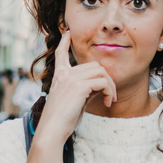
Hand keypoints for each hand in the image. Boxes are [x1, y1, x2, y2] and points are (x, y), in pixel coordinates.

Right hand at [28, 31, 115, 162]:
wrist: (52, 131)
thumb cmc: (62, 121)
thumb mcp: (74, 102)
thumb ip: (85, 90)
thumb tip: (100, 86)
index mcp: (59, 76)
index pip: (60, 54)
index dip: (64, 42)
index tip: (68, 32)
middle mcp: (64, 74)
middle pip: (94, 66)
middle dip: (107, 80)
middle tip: (110, 96)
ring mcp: (71, 79)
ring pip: (101, 72)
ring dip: (111, 86)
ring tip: (110, 100)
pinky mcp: (78, 86)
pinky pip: (103, 81)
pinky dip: (110, 91)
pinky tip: (108, 102)